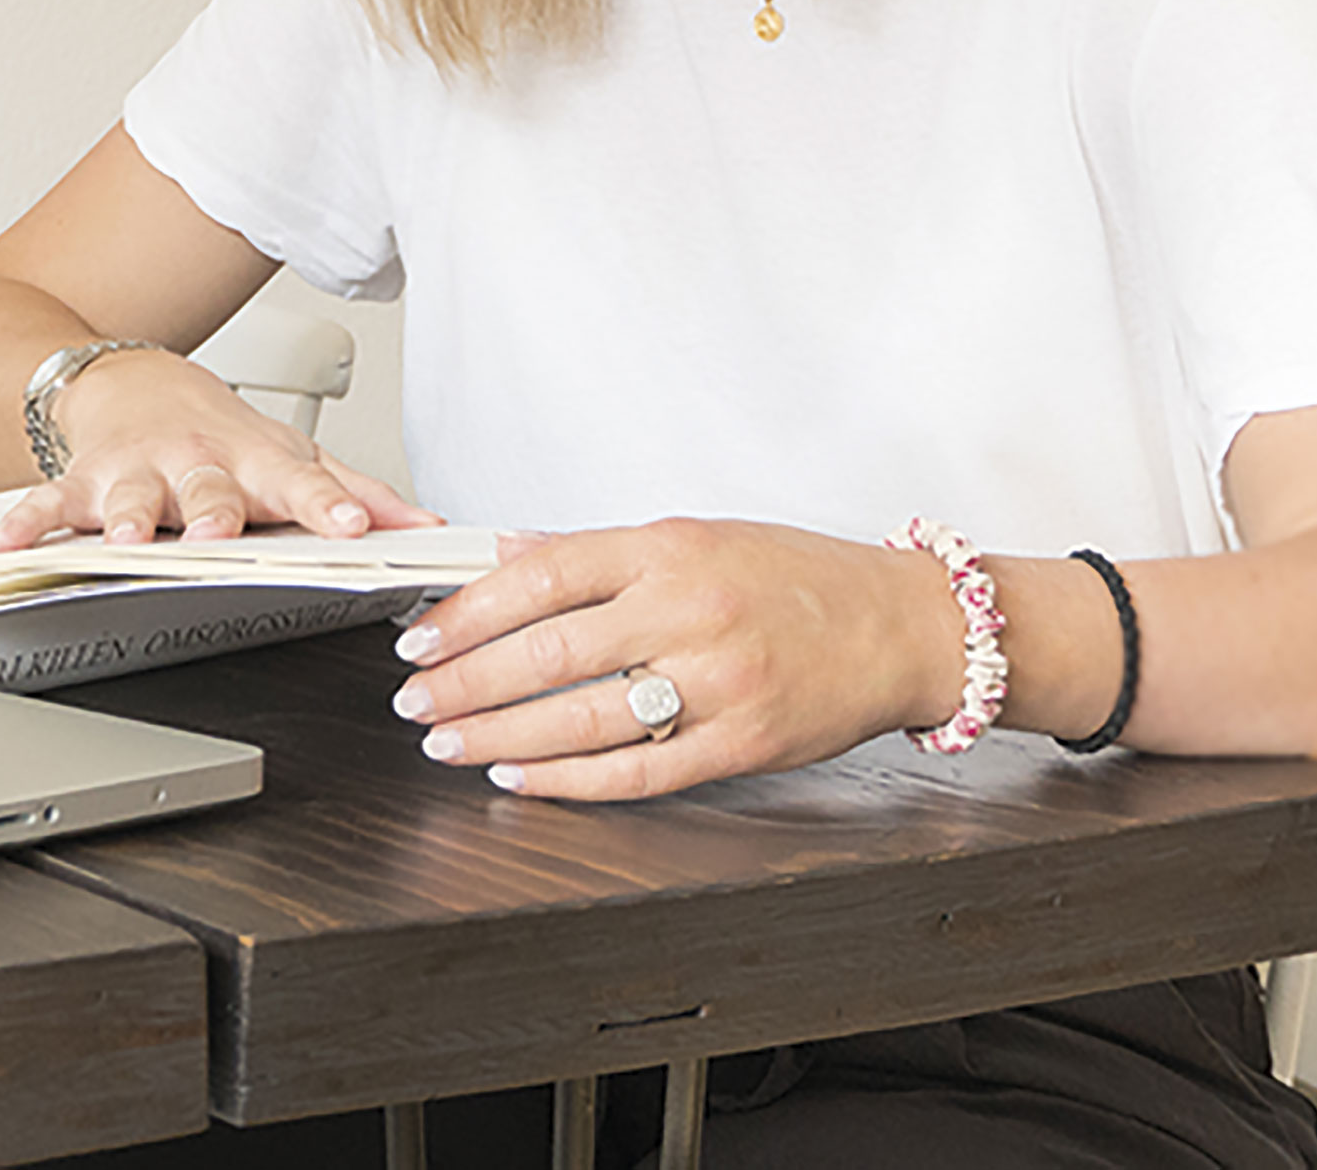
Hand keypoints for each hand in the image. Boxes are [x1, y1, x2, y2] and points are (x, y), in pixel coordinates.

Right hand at [0, 348, 435, 549]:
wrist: (135, 381)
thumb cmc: (222, 433)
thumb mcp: (293, 456)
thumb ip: (361, 494)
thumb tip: (433, 526)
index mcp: (255, 463)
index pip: (301, 486)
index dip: (329, 505)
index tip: (353, 526)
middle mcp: (195, 464)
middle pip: (208, 489)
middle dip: (214, 510)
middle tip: (220, 530)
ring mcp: (135, 472)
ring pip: (130, 495)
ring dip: (127, 516)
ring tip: (126, 537)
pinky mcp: (80, 482)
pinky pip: (49, 502)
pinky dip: (27, 520)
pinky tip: (10, 539)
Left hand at [386, 517, 962, 798]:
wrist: (901, 625)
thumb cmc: (800, 577)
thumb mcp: (697, 535)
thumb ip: (599, 552)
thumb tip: (509, 554)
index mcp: (671, 547)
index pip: (543, 575)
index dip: (469, 610)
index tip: (421, 635)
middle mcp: (690, 609)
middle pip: (548, 651)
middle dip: (465, 682)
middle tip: (415, 699)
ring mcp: (717, 681)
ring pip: (582, 718)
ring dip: (501, 738)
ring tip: (450, 744)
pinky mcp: (741, 743)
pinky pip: (638, 771)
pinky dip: (569, 781)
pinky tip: (522, 779)